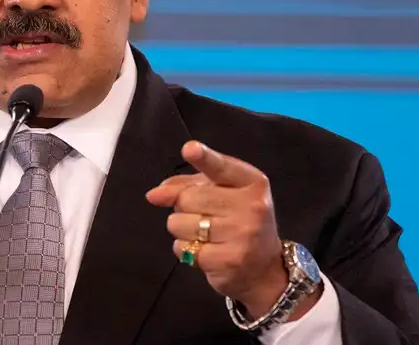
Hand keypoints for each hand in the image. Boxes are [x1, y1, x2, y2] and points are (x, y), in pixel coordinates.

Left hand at [146, 141, 313, 318]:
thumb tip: (155, 194)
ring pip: (179, 223)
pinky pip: (183, 248)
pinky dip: (185, 250)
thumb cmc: (238, 222)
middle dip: (183, 208)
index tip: (189, 149)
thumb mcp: (220, 194)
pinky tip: (205, 251)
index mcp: (251, 182)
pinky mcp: (229, 261)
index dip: (203, 158)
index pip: (221, 166)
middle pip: (187, 198)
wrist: (263, 269)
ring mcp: (242, 235)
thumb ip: (187, 185)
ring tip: (204, 235)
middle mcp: (251, 206)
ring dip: (182, 230)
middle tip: (202, 216)